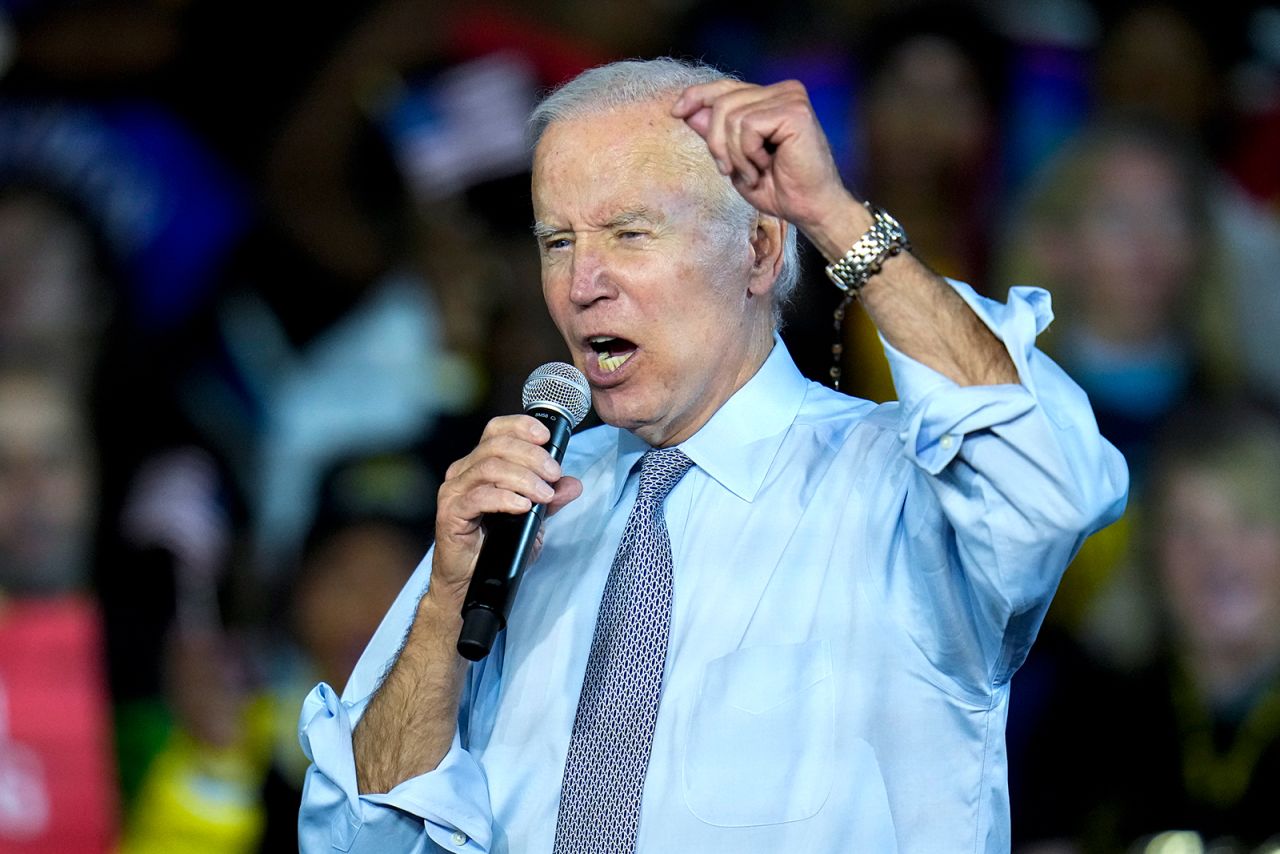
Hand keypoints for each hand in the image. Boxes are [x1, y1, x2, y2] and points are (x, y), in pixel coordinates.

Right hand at [430, 415, 582, 606]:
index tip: (547, 436)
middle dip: (532, 456)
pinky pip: (479, 497)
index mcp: (480, 465)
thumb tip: (572, 484)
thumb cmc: (496, 549)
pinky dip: (505, 498)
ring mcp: (454, 491)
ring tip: (543, 495)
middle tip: (554, 474)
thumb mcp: (531, 521)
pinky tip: (522, 506)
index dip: (521, 426)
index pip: (497, 430)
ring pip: (490, 467)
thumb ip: (550, 500)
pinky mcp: (450, 514)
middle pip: (497, 446)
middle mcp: (464, 472)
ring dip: (523, 477)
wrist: (471, 583)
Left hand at [671, 79, 855, 238]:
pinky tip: (765, 167)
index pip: (725, 87)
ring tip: (753, 172)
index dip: (697, 96)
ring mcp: (790, 97)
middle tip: (730, 171)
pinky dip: (748, 153)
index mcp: (771, 97)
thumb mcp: (735, 160)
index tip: (675, 112)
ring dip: (735, 154)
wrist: (810, 209)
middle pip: (723, 101)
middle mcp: (783, 90)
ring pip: (732, 115)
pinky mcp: (794, 110)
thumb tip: (687, 111)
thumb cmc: (778, 188)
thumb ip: (716, 134)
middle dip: (717, 142)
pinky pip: (748, 126)